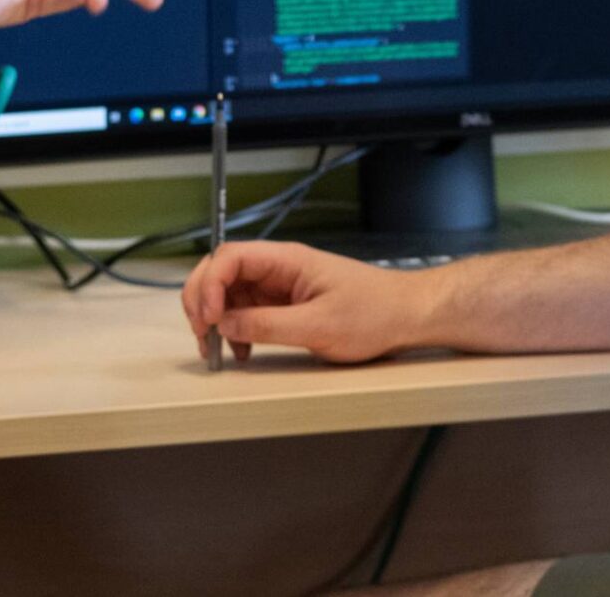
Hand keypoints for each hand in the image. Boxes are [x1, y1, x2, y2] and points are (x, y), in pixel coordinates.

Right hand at [181, 241, 432, 364]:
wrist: (407, 315)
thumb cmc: (374, 313)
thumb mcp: (319, 326)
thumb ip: (267, 325)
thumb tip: (224, 325)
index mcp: (286, 260)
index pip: (230, 257)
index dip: (209, 284)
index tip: (210, 319)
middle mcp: (277, 268)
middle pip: (220, 271)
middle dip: (202, 300)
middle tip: (203, 336)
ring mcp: (279, 285)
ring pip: (228, 292)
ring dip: (215, 318)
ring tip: (218, 350)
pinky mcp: (285, 303)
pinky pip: (246, 310)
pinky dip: (234, 329)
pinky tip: (242, 351)